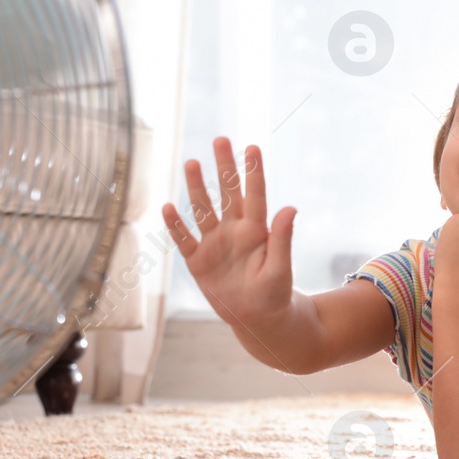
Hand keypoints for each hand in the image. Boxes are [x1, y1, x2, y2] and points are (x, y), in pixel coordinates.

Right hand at [161, 137, 295, 331]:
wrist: (257, 318)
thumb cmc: (275, 293)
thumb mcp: (281, 268)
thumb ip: (283, 238)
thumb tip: (290, 207)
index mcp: (256, 231)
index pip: (254, 195)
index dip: (253, 172)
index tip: (252, 147)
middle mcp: (233, 231)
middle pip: (226, 193)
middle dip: (223, 167)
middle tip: (220, 139)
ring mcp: (214, 244)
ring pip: (203, 210)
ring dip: (197, 187)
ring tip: (192, 162)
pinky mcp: (198, 260)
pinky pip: (184, 239)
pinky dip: (175, 225)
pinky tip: (168, 206)